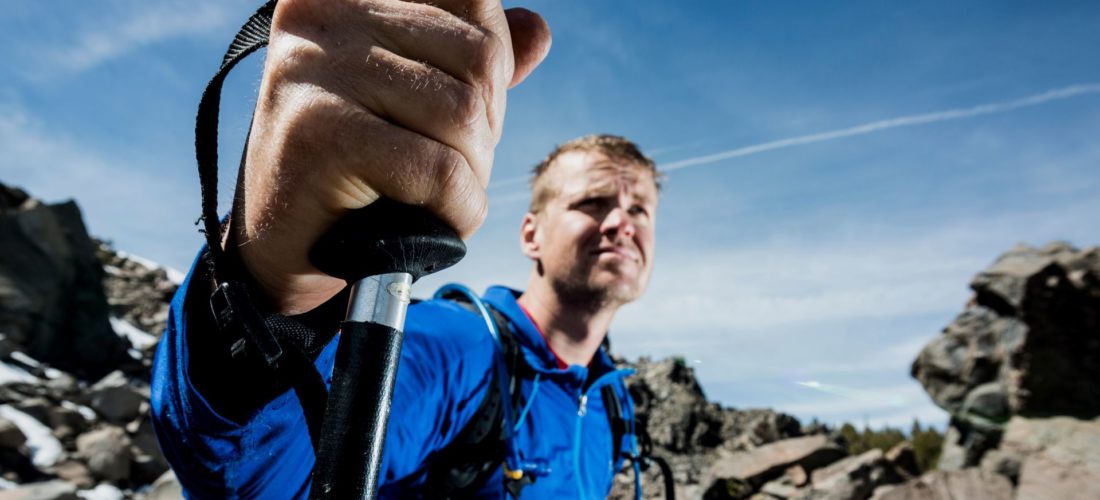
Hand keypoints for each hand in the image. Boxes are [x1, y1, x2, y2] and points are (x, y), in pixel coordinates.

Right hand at [229, 0, 550, 313]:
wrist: (283, 245)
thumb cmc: (350, 168)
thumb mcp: (412, 100)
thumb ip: (468, 61)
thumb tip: (537, 29)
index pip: (471, 2)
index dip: (492, 66)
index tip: (459, 114)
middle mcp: (323, 15)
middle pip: (479, 59)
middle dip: (484, 128)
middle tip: (445, 167)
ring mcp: (315, 71)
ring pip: (464, 115)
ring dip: (471, 174)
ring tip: (432, 196)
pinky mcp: (321, 137)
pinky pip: (440, 172)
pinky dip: (457, 211)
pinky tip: (431, 222)